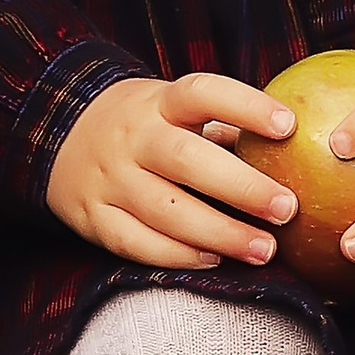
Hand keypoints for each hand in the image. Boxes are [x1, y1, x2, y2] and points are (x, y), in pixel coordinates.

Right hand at [45, 71, 298, 271]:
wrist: (61, 135)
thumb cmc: (146, 126)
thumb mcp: (174, 109)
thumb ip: (223, 128)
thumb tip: (294, 153)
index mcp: (159, 102)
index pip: (203, 93)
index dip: (247, 107)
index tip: (289, 127)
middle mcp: (132, 137)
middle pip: (186, 159)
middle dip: (241, 187)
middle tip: (287, 209)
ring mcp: (109, 178)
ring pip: (165, 210)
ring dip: (219, 234)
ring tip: (264, 249)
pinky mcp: (92, 217)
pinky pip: (136, 242)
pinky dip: (177, 255)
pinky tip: (215, 261)